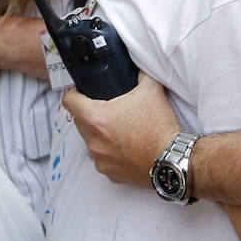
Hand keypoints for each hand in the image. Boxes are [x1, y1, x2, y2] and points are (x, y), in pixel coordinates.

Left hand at [61, 72, 177, 186]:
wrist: (172, 159)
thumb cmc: (159, 127)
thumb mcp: (151, 89)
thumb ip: (139, 73)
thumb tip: (136, 68)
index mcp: (96, 118)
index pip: (68, 101)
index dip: (73, 91)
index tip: (80, 89)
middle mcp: (93, 141)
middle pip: (79, 121)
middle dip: (87, 112)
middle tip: (105, 105)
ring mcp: (100, 159)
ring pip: (90, 140)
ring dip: (98, 132)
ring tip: (117, 126)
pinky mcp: (109, 173)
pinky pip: (102, 158)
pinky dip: (109, 150)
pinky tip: (124, 145)